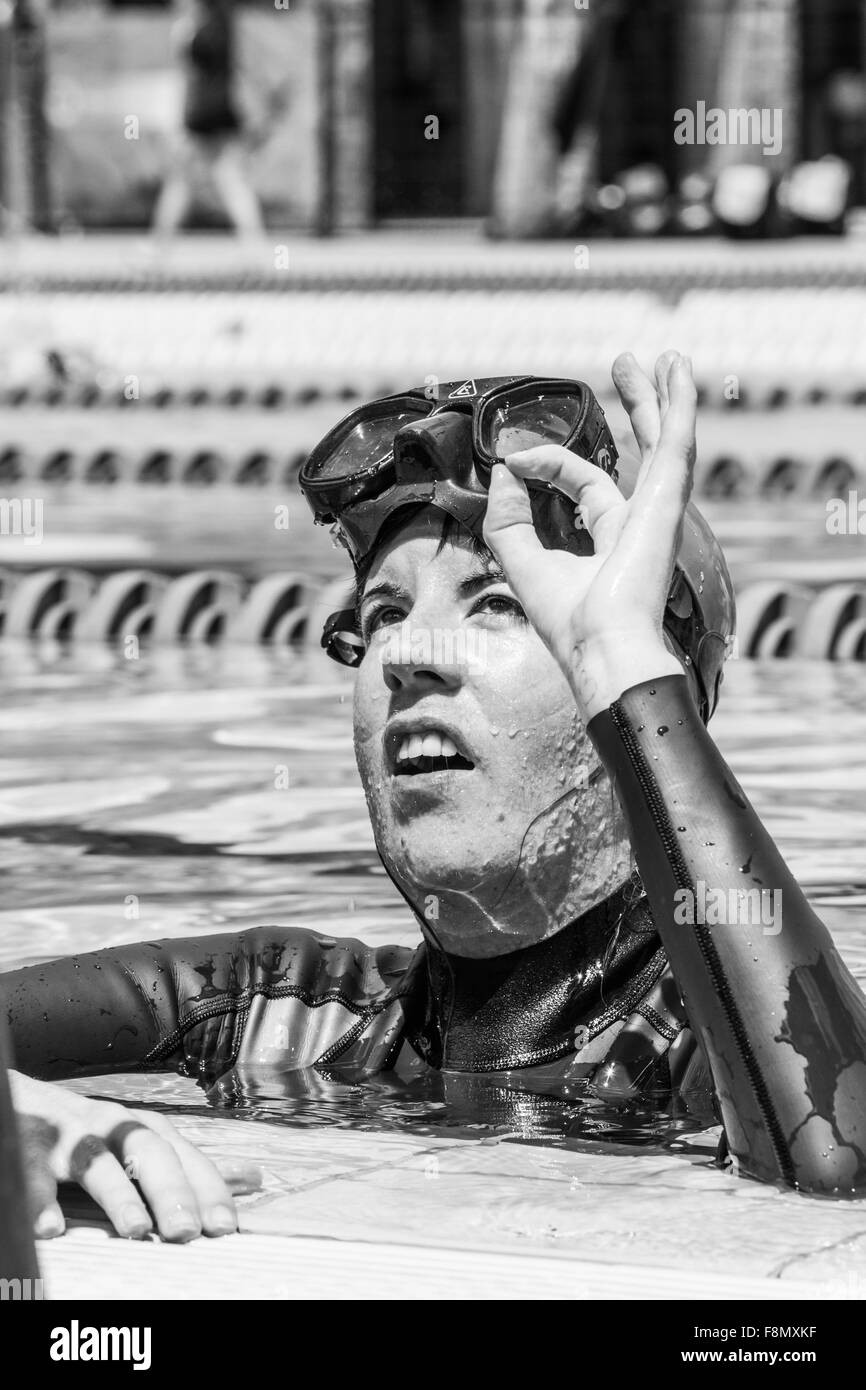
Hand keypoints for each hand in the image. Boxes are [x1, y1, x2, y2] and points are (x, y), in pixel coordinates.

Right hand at [10, 1070, 261, 1242]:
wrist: (24, 1102)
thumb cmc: (93, 1133)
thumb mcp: (144, 1141)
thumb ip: (190, 1164)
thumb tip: (253, 1176)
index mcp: (143, 1128)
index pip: (184, 1156)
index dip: (206, 1188)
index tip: (225, 1226)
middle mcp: (112, 1126)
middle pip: (146, 1151)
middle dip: (169, 1189)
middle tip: (186, 1232)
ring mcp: (69, 1136)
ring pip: (96, 1160)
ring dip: (117, 1194)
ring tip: (136, 1230)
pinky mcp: (28, 1148)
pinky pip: (32, 1173)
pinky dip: (39, 1199)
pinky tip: (50, 1227)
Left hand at [483, 351, 695, 719]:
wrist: (600, 646)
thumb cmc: (569, 622)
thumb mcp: (522, 562)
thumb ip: (508, 518)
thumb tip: (504, 471)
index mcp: (613, 536)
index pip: (582, 481)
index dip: (546, 462)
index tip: (513, 460)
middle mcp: (641, 520)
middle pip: (641, 450)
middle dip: (635, 408)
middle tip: (626, 367)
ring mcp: (659, 508)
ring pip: (667, 439)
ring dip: (663, 395)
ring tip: (664, 357)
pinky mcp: (667, 499)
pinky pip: (677, 439)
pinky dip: (679, 402)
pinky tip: (677, 369)